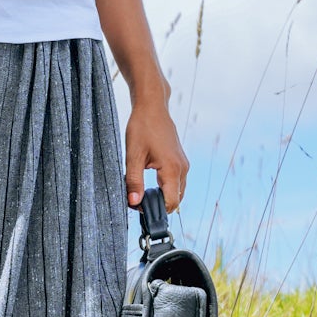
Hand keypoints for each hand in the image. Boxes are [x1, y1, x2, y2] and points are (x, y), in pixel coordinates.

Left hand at [125, 89, 188, 209]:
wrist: (152, 107)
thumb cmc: (142, 128)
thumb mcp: (133, 156)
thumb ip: (134, 181)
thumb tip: (134, 203)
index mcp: (172, 168)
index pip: (171, 202)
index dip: (155, 210)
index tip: (138, 207)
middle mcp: (182, 168)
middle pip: (176, 200)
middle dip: (159, 205)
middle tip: (138, 201)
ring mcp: (183, 164)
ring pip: (178, 191)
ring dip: (163, 196)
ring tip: (142, 192)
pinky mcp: (181, 161)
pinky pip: (177, 182)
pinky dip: (166, 188)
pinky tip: (150, 183)